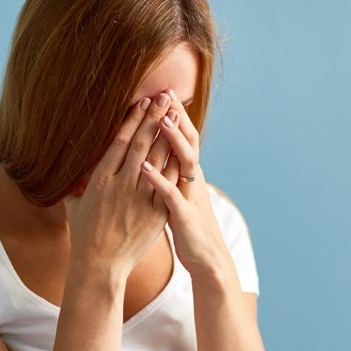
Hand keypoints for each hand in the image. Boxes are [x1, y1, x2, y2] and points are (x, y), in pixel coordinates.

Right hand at [61, 93, 174, 277]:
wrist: (99, 265)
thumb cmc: (84, 236)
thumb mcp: (74, 206)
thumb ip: (74, 186)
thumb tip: (68, 174)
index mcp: (100, 179)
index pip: (119, 142)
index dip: (132, 120)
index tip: (142, 103)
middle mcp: (120, 185)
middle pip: (140, 144)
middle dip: (154, 118)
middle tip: (164, 97)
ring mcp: (139, 198)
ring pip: (157, 159)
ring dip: (167, 134)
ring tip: (176, 114)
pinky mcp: (154, 213)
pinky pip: (169, 184)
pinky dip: (176, 165)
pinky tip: (185, 149)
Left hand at [138, 90, 235, 280]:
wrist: (207, 259)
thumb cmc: (189, 227)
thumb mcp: (180, 196)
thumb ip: (172, 176)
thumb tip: (161, 158)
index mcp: (188, 174)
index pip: (184, 137)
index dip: (175, 115)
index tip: (163, 92)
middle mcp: (191, 180)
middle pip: (187, 141)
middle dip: (176, 117)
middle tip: (165, 93)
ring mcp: (189, 196)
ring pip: (183, 162)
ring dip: (172, 141)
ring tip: (160, 120)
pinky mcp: (183, 216)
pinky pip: (169, 195)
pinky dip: (157, 179)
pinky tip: (143, 167)